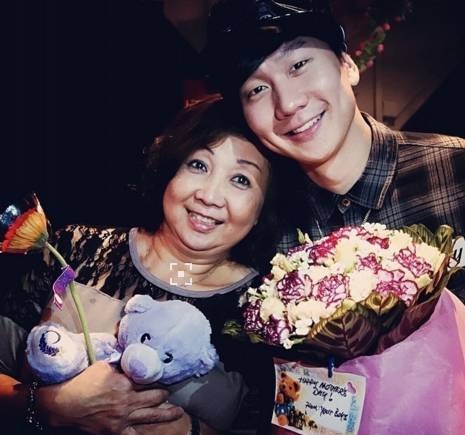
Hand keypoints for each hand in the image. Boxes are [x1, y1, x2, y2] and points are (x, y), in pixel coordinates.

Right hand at [37, 361, 182, 434]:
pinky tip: (154, 434)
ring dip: (166, 414)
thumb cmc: (82, 381)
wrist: (63, 404)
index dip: (158, 378)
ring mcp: (122, 419)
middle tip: (170, 392)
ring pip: (151, 416)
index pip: (149, 380)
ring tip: (178, 412)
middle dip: (165, 394)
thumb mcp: (103, 366)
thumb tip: (131, 360)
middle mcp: (127, 401)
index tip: (165, 376)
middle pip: (155, 398)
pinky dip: (142, 434)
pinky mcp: (115, 432)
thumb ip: (121, 365)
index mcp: (125, 383)